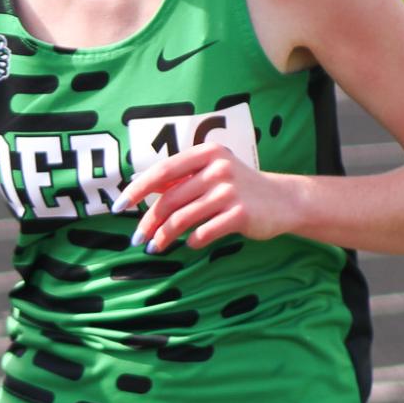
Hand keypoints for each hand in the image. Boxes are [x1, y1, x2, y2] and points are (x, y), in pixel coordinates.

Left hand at [118, 142, 293, 251]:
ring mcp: (230, 191)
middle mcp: (217, 169)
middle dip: (148, 222)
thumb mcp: (210, 172)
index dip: (136, 190)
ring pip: (182, 218)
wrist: (284, 200)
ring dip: (163, 237)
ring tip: (154, 248)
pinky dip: (191, 241)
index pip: (161, 172)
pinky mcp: (240, 214)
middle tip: (137, 239)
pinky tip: (189, 243)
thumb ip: (180, 177)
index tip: (118, 207)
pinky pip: (203, 233)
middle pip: (169, 200)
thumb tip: (138, 186)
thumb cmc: (238, 187)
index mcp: (205, 154)